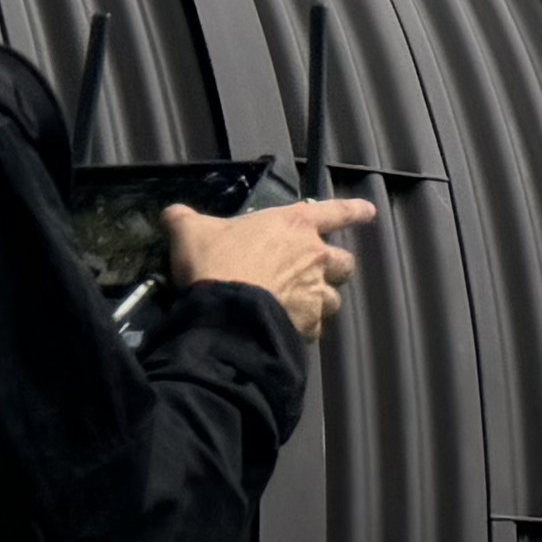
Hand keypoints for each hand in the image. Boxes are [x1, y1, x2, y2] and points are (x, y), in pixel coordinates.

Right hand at [168, 193, 375, 337]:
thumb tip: (171, 214)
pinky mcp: (308, 323)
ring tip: (301, 308)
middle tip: (318, 274)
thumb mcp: (192, 232)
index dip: (353, 210)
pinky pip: (315, 328)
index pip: (337, 211)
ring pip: (334, 298)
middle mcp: (314, 256)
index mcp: (296, 225)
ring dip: (321, 302)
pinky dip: (305, 329)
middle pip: (345, 262)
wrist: (225, 311)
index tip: (369, 212)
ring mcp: (315, 291)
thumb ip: (185, 220)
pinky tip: (288, 331)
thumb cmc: (216, 261)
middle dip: (335, 268)